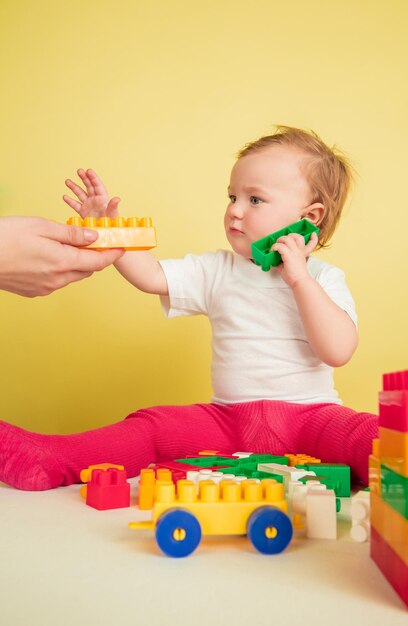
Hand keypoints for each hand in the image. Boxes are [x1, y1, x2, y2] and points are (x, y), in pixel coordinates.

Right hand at [0, 216, 124, 296]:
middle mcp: (56, 280)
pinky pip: (56, 281)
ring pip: (71, 276)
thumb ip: (70, 234)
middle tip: (96, 242)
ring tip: (70, 246)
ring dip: (76, 263)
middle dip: (94, 257)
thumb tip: (93, 238)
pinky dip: (60, 270)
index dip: (112, 254)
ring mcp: (44, 288)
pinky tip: (50, 257)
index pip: (97, 262)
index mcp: (61, 262)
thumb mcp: (40, 227)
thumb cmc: (5, 237)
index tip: (122, 247)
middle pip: (86, 270)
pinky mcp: (33, 292)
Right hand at [63, 168, 120, 218]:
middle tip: (79, 171)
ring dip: (74, 187)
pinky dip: (70, 201)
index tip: (88, 170)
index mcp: (103, 198)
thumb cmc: (112, 223)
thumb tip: (117, 198)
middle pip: (89, 186)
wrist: (106, 233)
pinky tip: (64, 196)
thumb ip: (113, 206)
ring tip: (67, 181)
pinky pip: (75, 205)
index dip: (93, 178)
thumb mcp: (113, 214)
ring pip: (80, 194)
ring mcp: (88, 205)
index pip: (98, 185)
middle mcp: (95, 200)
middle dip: (84, 178)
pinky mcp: (83, 212)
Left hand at [271, 232, 317, 287]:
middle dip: (286, 237)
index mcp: (302, 253)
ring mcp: (295, 253)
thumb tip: (274, 262)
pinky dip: (275, 246)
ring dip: (280, 240)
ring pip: (287, 238)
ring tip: (276, 246)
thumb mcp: (290, 267)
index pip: (311, 242)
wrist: (300, 282)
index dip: (314, 238)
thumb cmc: (295, 277)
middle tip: (280, 243)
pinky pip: (280, 246)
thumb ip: (283, 263)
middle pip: (296, 236)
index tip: (313, 234)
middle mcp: (299, 251)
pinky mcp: (289, 256)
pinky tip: (272, 250)